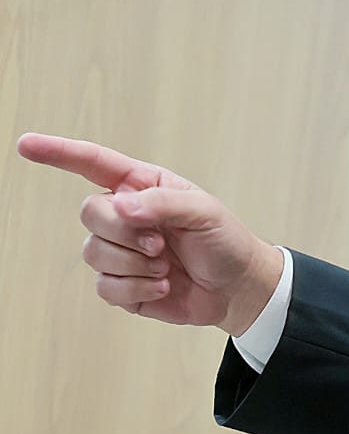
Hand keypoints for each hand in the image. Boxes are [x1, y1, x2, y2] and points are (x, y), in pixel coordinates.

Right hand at [17, 133, 283, 335]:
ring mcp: (119, 250)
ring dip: (135, 263)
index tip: (27, 145)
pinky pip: (105, 285)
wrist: (237, 288)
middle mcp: (125, 215)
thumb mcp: (204, 212)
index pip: (93, 164)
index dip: (59, 153)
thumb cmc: (225, 241)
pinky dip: (138, 287)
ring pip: (93, 252)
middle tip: (161, 243)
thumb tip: (121, 207)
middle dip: (125, 231)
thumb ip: (163, 203)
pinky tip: (164, 285)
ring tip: (167, 265)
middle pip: (90, 213)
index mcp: (142, 187)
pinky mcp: (121, 284)